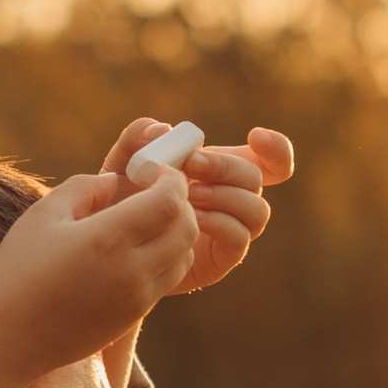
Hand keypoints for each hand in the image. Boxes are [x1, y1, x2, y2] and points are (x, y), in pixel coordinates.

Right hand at [0, 172, 197, 387]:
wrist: (6, 338)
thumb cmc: (17, 270)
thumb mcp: (43, 215)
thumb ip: (85, 188)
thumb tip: (115, 181)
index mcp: (108, 239)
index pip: (170, 201)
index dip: (171, 178)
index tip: (152, 169)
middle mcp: (132, 271)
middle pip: (188, 229)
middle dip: (181, 203)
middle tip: (156, 190)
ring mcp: (136, 299)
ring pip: (184, 257)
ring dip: (176, 232)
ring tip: (146, 219)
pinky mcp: (132, 317)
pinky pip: (165, 280)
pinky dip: (164, 258)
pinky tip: (133, 249)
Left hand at [96, 120, 294, 297]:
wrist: (111, 243)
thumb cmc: (122, 198)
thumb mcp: (123, 162)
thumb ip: (138, 136)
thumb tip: (163, 129)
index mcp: (223, 172)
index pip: (272, 162)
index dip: (276, 148)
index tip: (255, 136)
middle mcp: (234, 198)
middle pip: (257, 178)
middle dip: (226, 167)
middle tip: (191, 164)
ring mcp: (232, 229)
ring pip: (257, 210)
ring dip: (225, 196)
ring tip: (189, 196)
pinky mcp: (222, 257)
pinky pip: (240, 238)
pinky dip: (220, 223)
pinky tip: (193, 218)